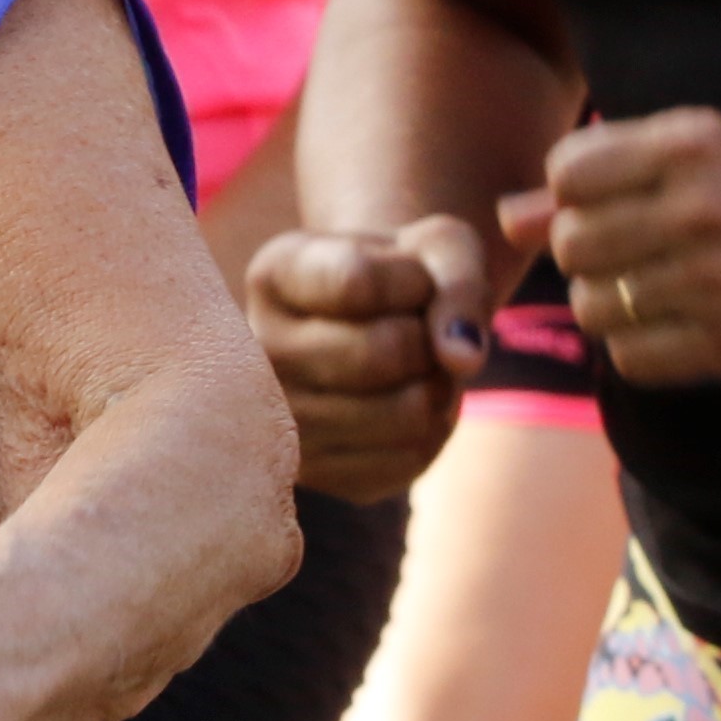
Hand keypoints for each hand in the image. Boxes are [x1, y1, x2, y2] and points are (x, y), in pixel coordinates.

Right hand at [240, 213, 489, 504]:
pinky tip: (406, 402)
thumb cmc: (406, 277)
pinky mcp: (322, 472)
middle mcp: (258, 352)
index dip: (413, 279)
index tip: (410, 276)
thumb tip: (463, 360)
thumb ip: (457, 284)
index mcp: (274, 275)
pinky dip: (434, 427)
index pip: (358, 282)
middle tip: (420, 331)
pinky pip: (413, 457)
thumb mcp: (438, 248)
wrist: (377, 327)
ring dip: (437, 386)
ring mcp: (282, 420)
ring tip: (415, 368)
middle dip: (428, 340)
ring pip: (404, 413)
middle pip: (381, 353)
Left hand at [525, 109, 720, 386]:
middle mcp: (697, 207)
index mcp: (692, 145)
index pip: (567, 173)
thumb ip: (607, 177)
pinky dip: (642, 349)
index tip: (611, 203)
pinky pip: (631, 358)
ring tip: (659, 290)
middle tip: (634, 253)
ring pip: (592, 307)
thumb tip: (509, 216)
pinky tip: (679, 327)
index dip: (576, 194)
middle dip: (589, 254)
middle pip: (572, 245)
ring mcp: (714, 278)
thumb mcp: (710, 157)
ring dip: (610, 305)